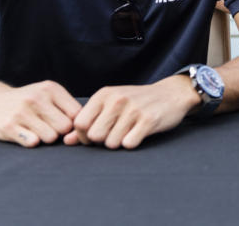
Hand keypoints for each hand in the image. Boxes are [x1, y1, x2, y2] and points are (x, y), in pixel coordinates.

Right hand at [0, 80, 81, 147]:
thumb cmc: (28, 101)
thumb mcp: (48, 94)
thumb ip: (67, 107)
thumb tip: (86, 126)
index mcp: (50, 89)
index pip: (76, 114)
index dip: (74, 124)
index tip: (67, 126)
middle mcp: (36, 98)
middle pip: (65, 127)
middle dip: (60, 132)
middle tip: (51, 129)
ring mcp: (22, 112)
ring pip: (50, 138)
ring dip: (46, 138)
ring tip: (38, 130)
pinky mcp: (9, 127)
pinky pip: (32, 143)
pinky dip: (32, 142)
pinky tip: (26, 135)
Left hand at [64, 76, 197, 149]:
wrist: (171, 94)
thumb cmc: (136, 101)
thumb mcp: (111, 105)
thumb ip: (88, 121)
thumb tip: (67, 141)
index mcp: (104, 94)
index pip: (80, 124)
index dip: (84, 136)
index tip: (96, 134)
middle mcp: (117, 100)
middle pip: (94, 136)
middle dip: (102, 141)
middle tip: (115, 133)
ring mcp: (133, 110)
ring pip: (111, 143)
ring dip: (119, 143)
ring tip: (128, 131)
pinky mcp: (149, 120)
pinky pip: (129, 144)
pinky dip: (133, 142)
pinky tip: (139, 133)